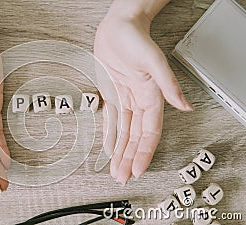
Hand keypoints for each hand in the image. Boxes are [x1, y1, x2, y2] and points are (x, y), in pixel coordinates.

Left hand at [94, 1, 192, 184]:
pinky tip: (109, 147)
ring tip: (115, 168)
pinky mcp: (111, 92)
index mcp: (152, 96)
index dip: (143, 152)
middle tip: (122, 176)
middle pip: (135, 136)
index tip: (136, 169)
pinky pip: (111, 118)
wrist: (118, 25)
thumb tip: (185, 106)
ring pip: (123, 131)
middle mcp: (139, 100)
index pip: (149, 131)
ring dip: (119, 150)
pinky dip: (110, 134)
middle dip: (128, 157)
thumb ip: (167, 84)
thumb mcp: (153, 60)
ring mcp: (125, 98)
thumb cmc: (136, 38)